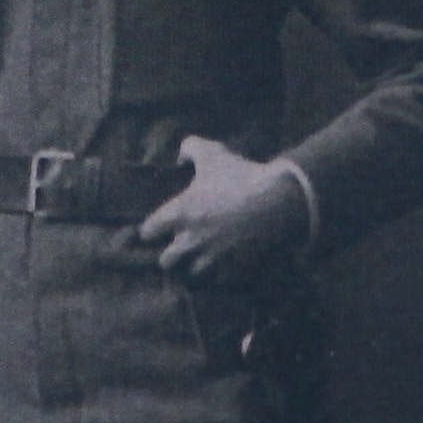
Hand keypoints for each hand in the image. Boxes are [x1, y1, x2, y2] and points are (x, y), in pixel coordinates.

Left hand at [137, 136, 309, 278]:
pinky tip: (223, 263)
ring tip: (198, 258)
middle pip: (167, 260)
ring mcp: (212, 251)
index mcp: (180, 212)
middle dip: (168, 256)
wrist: (273, 198)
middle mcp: (191, 237)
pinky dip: (219, 270)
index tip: (152, 230)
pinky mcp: (232, 260)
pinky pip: (219, 274)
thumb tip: (180, 157)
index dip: (149, 230)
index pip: (149, 230)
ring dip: (193, 264)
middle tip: (173, 250)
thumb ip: (189, 148)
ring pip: (193, 270)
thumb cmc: (238, 174)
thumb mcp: (210, 152)